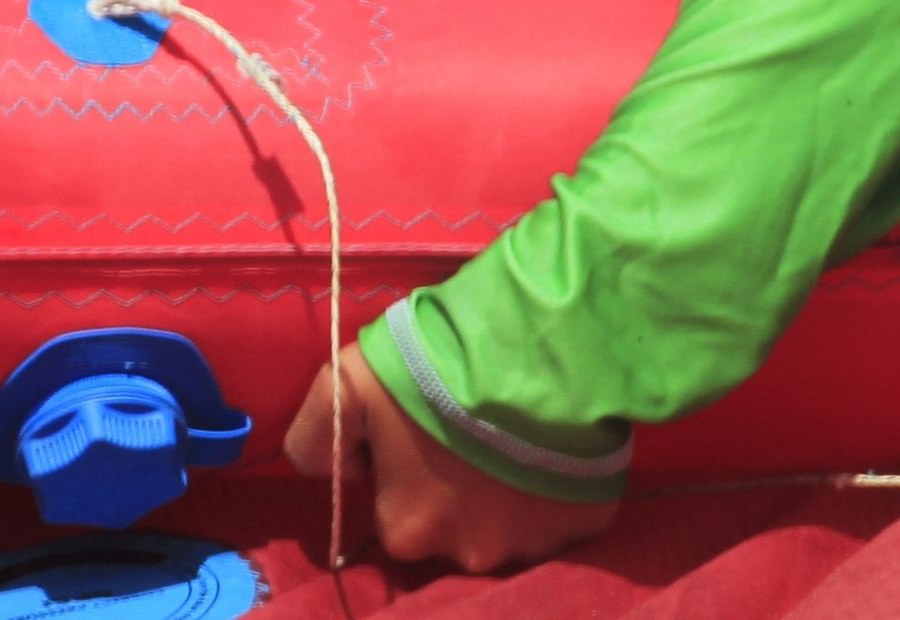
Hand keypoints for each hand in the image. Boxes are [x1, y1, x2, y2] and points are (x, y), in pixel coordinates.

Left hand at [283, 342, 619, 572]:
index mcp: (405, 531)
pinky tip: (549, 442)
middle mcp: (467, 555)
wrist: (544, 345)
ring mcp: (531, 546)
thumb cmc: (437, 367)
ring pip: (506, 524)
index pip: (394, 516)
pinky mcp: (584, 526)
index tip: (421, 432)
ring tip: (512, 430)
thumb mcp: (349, 380)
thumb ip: (315, 432)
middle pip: (451, 527)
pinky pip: (561, 515)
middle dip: (456, 489)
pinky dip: (554, 487)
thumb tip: (328, 469)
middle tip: (468, 427)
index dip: (403, 473)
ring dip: (505, 490)